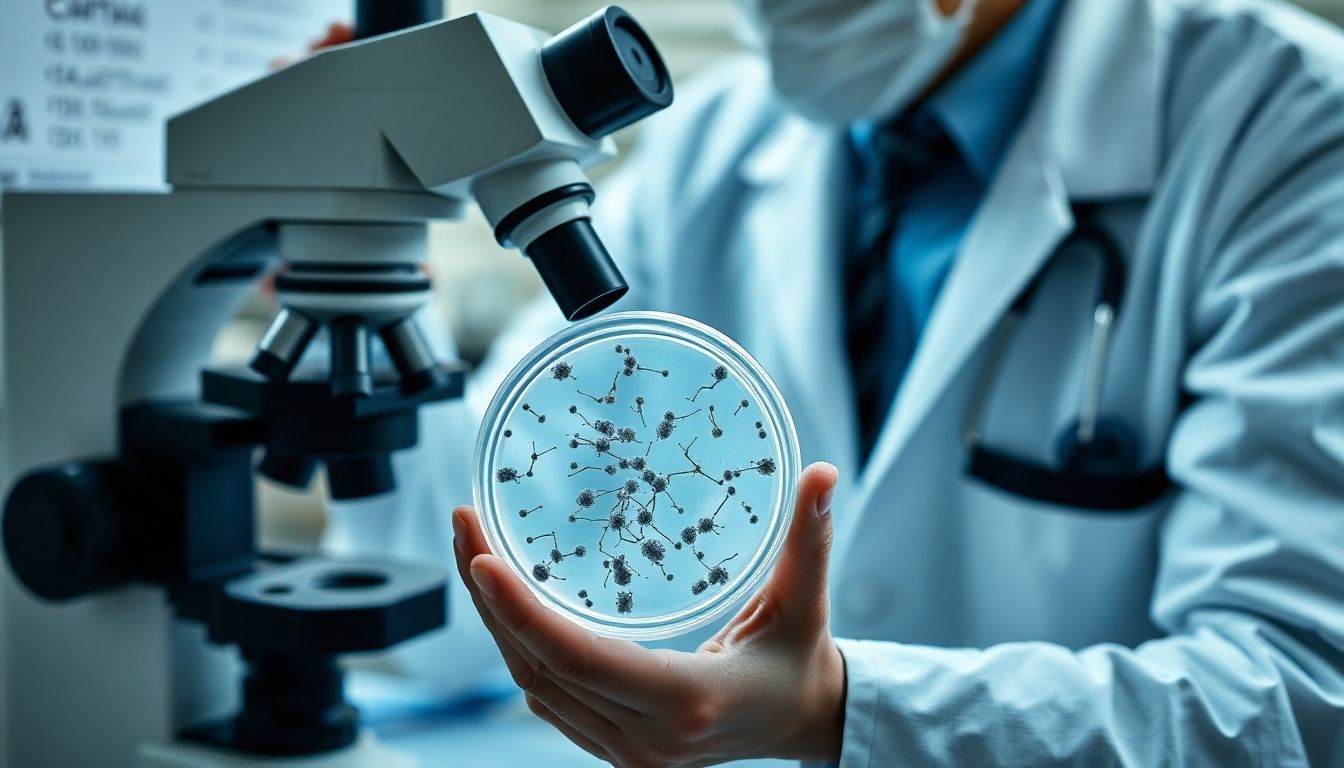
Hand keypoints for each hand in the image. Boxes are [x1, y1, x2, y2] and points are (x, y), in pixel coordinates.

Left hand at [452, 462, 843, 766]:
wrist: (802, 724)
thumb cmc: (800, 660)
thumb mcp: (806, 600)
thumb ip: (811, 538)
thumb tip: (824, 474)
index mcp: (687, 701)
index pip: (580, 659)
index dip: (522, 611)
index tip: (481, 557)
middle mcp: (647, 739)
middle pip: (539, 667)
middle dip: (490, 599)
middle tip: (464, 526)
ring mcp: (627, 751)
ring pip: (533, 684)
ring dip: (496, 621)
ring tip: (472, 550)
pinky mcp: (615, 746)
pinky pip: (548, 695)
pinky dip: (520, 647)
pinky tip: (504, 600)